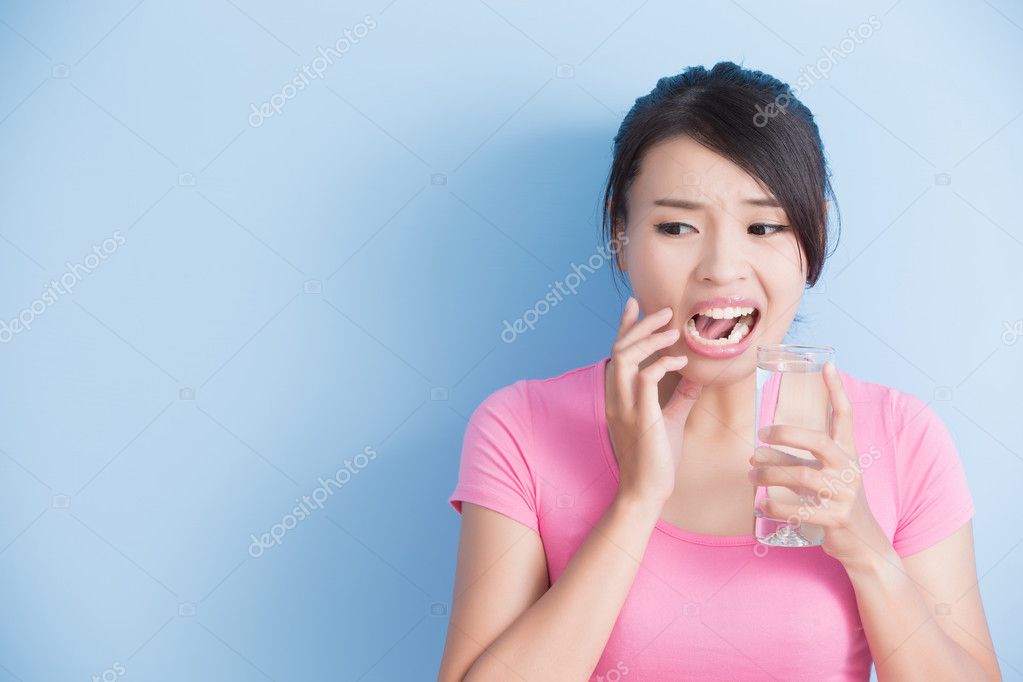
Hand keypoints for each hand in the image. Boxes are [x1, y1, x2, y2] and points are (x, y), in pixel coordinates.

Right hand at [606, 296, 702, 506]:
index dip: (624, 327)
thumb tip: (695, 378)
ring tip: (674, 331)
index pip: (617, 354)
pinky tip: (682, 361)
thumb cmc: (657, 459)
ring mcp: (625, 407)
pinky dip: (662, 363)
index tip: (635, 305)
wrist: (646, 491)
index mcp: (619, 397)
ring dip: (650, 339)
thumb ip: (679, 397)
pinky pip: (645, 378)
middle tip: (664, 310)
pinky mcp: (640, 417)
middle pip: (618, 348)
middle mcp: (616, 398)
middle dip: (640, 325)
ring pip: (625, 357)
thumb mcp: (670, 421)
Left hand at [747, 361, 892, 570]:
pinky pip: (800, 509)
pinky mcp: (837, 518)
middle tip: (761, 435)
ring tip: (751, 475)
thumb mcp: (820, 477)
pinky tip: (761, 504)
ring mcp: (844, 494)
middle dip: (786, 434)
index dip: (837, 390)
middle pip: (818, 441)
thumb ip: (793, 461)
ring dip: (769, 474)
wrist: (863, 543)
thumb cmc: (834, 502)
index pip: (845, 416)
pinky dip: (776, 505)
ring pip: (801, 475)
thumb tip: (755, 454)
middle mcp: (848, 469)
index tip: (828, 365)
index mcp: (847, 454)